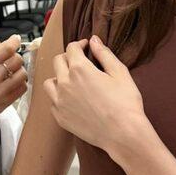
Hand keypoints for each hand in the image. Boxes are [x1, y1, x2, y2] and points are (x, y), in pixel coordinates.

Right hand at [0, 34, 26, 140]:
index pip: (6, 48)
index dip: (14, 41)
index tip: (16, 40)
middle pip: (17, 59)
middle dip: (15, 57)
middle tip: (10, 60)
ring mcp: (0, 90)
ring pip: (22, 73)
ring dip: (19, 70)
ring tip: (12, 72)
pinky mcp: (5, 102)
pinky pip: (22, 88)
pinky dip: (20, 83)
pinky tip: (13, 83)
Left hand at [43, 35, 149, 163]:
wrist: (123, 134)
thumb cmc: (125, 103)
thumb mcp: (120, 72)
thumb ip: (104, 54)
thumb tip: (93, 40)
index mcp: (79, 69)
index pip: (71, 48)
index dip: (79, 45)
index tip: (86, 47)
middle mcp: (65, 83)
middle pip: (57, 62)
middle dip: (68, 58)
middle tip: (80, 62)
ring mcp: (59, 102)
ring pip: (50, 82)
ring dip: (59, 78)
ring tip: (72, 82)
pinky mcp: (59, 117)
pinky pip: (53, 102)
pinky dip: (60, 97)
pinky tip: (73, 100)